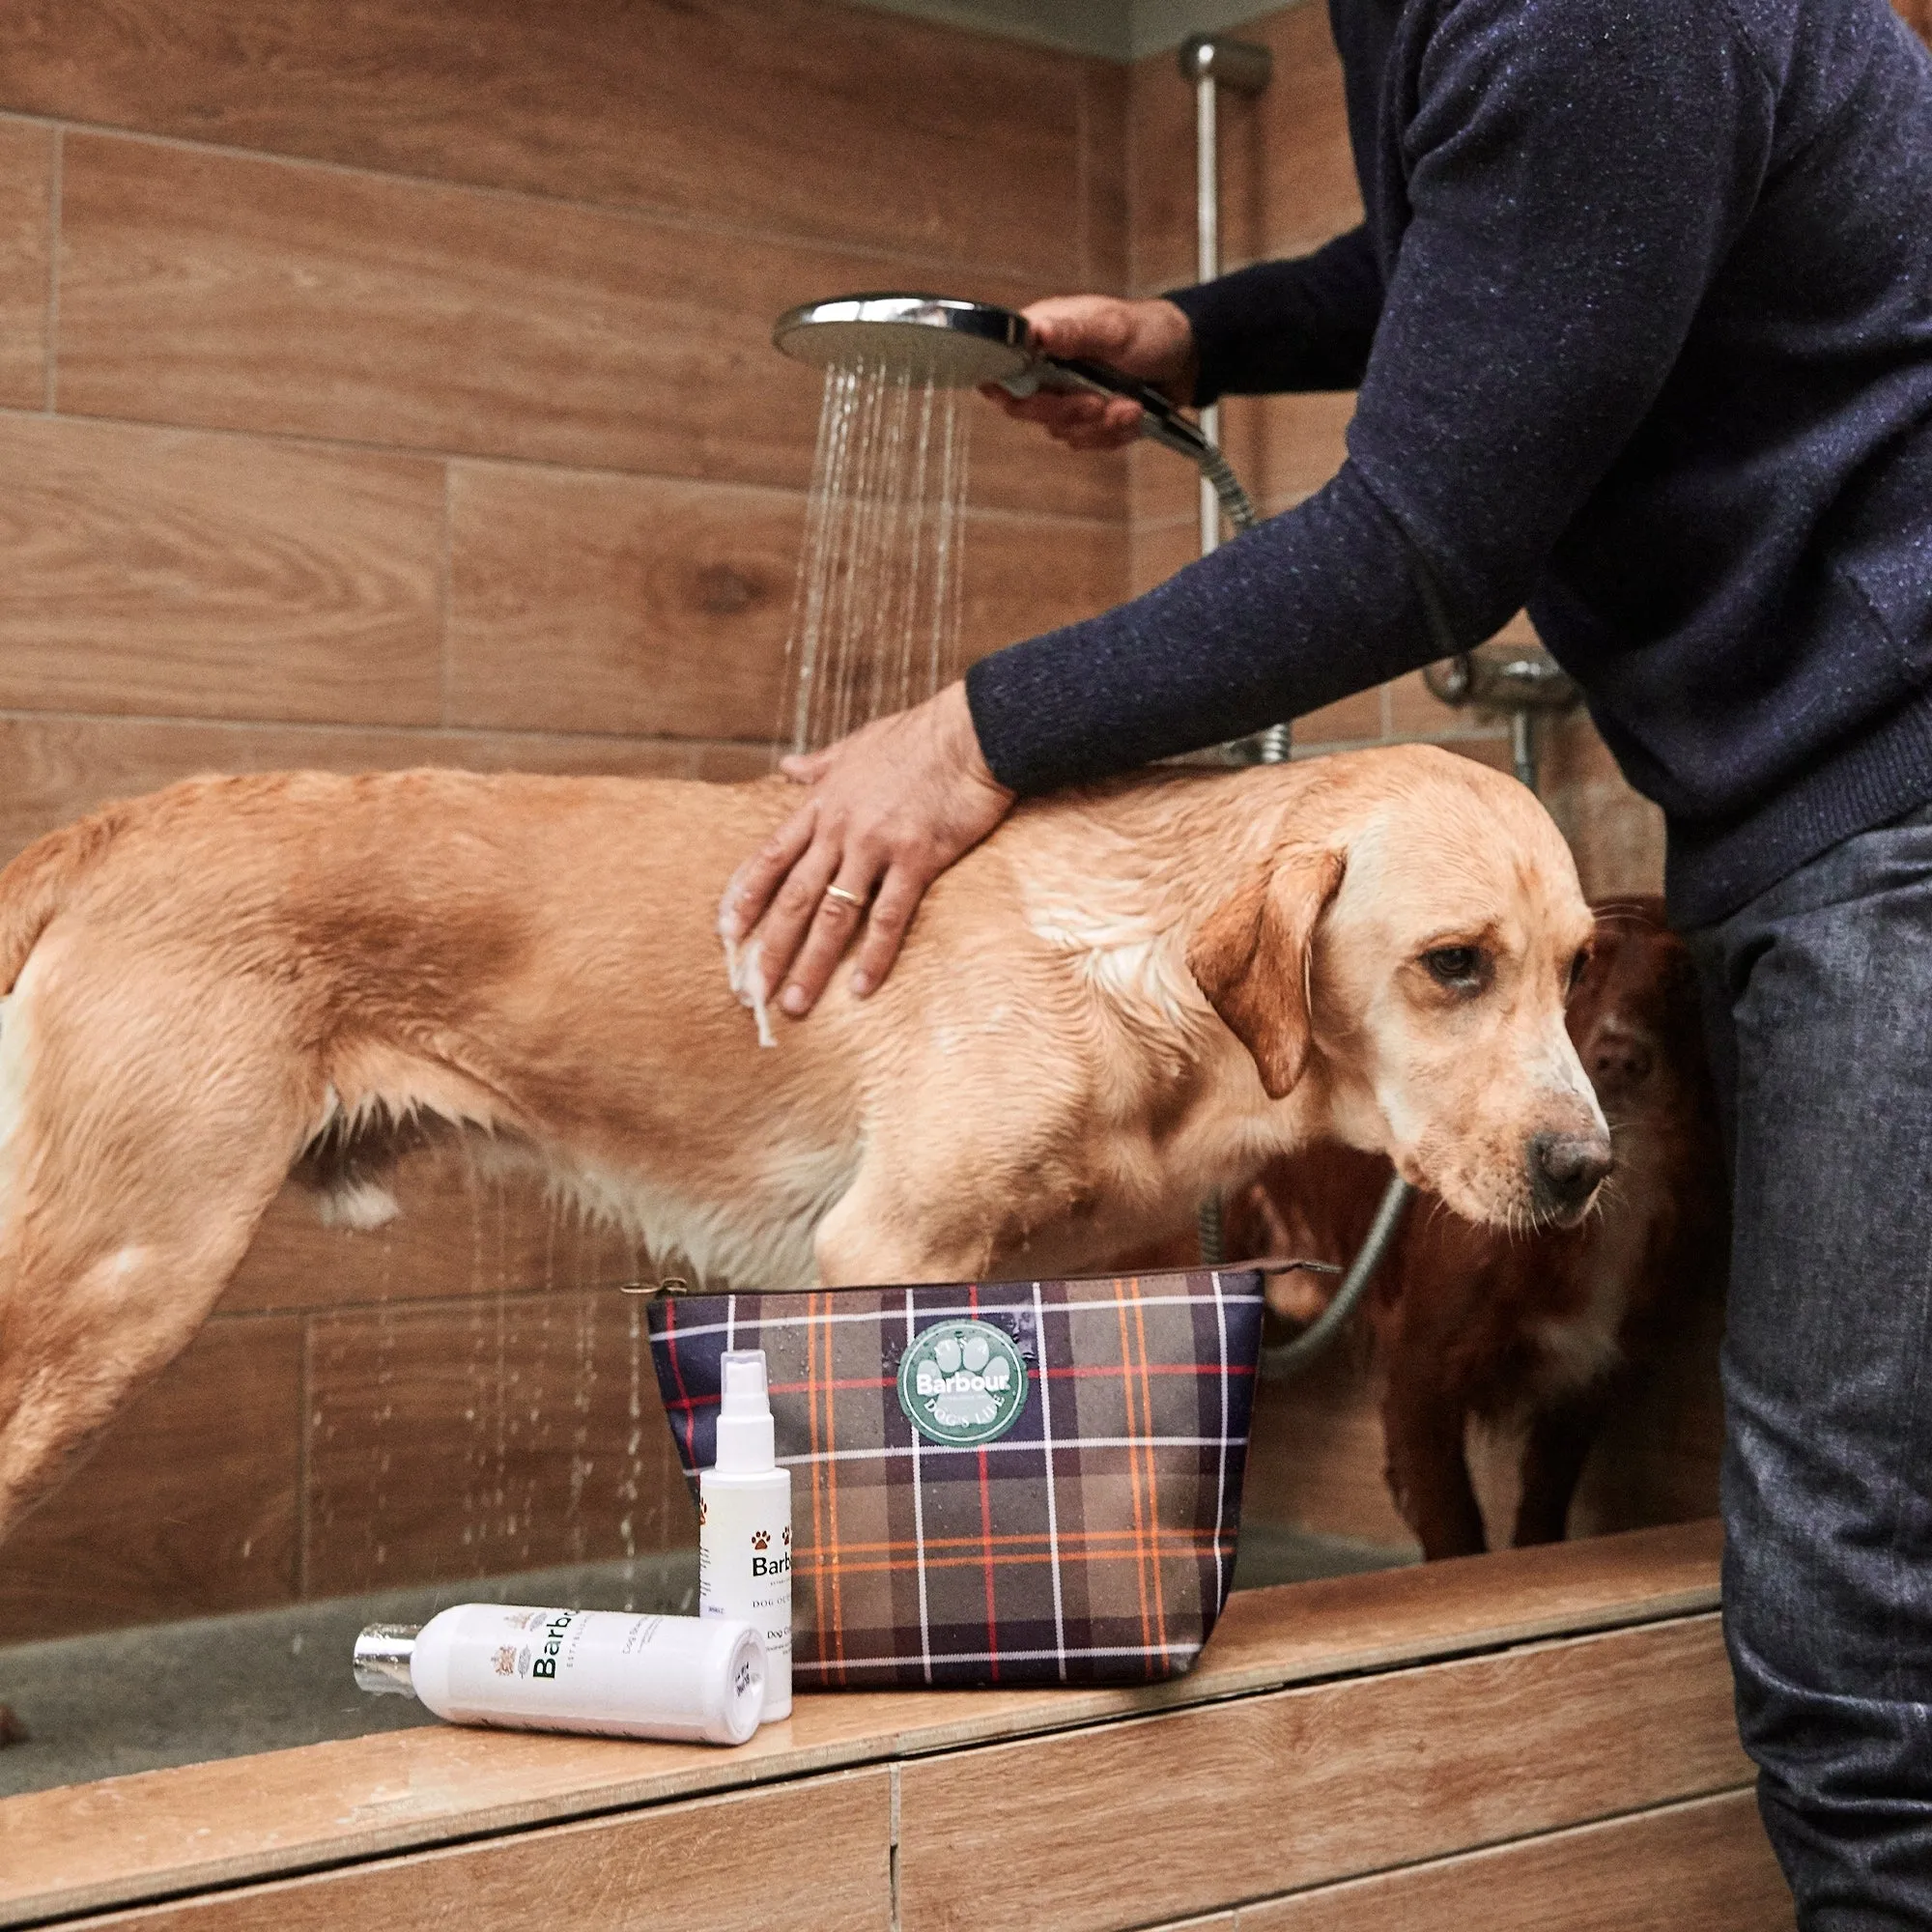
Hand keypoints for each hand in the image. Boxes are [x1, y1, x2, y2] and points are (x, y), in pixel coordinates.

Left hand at [720, 683, 1014, 1018]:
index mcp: (821, 804)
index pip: (770, 858)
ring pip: (833, 916)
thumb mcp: (856, 745)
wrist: (971, 732)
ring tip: (794, 1003)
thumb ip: (819, 765)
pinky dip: (874, 956)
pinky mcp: (916, 859)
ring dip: (810, 964)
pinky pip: (889, 917)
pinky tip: (862, 988)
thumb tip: (787, 767)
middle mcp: (839, 829)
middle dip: (769, 949)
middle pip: (793, 898)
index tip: (726, 934)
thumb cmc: (917, 736)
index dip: (745, 897)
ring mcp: (875, 845)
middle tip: (752, 992)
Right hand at [982, 295, 1197, 451]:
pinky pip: (1084, 441)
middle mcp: (1046, 366)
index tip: (1032, 392)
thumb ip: (1073, 331)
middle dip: (1065, 410)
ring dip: (1099, 424)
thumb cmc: (1151, 332)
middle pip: (1022, 406)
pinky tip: (1132, 414)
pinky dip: (1112, 434)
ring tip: (1130, 404)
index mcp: (1042, 335)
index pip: (999, 364)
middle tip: (1097, 401)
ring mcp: (1064, 395)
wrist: (1187, 361)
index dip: (1004, 384)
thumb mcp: (1114, 327)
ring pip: (1058, 429)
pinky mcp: (1084, 419)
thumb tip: (1035, 331)